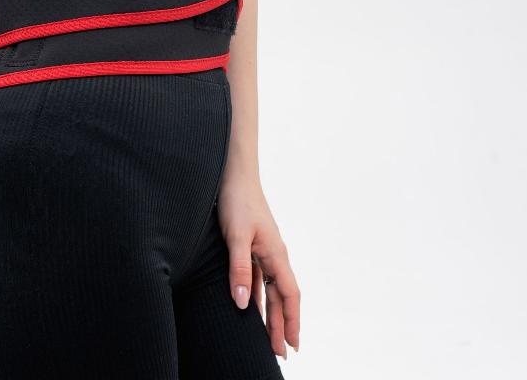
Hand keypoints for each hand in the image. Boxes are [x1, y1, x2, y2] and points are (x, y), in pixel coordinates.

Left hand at [217, 171, 300, 358]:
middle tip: (281, 352)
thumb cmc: (236, 200)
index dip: (291, 320)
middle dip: (281, 324)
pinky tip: (249, 307)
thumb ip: (239, 270)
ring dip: (269, 313)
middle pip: (281, 297)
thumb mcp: (235, 236)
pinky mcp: (251, 245)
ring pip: (269, 289)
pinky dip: (256, 295)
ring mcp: (263, 250)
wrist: (233, 173)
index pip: (289, 294)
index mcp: (276, 254)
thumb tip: (243, 304)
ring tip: (268, 338)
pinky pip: (257, 278)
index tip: (293, 344)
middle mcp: (274, 254)